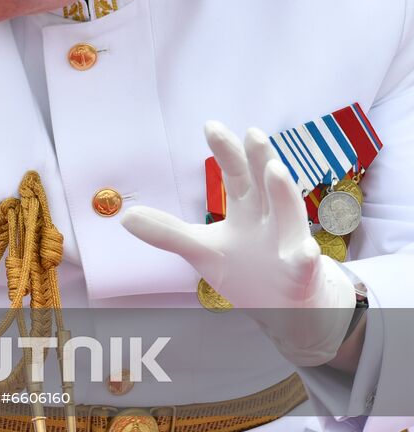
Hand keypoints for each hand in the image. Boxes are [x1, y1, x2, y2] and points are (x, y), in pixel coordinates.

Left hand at [121, 121, 355, 365]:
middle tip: (252, 133)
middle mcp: (271, 219)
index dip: (226, 151)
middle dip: (259, 159)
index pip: (237, 174)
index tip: (210, 124)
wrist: (285, 306)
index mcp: (247, 209)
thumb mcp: (202, 249)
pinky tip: (306, 251)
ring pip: (289, 215)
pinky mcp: (300, 275)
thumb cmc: (245, 269)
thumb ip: (167, 231)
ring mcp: (288, 244)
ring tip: (275, 169)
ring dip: (283, 194)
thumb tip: (125, 216)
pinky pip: (304, 265)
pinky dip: (305, 257)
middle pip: (263, 185)